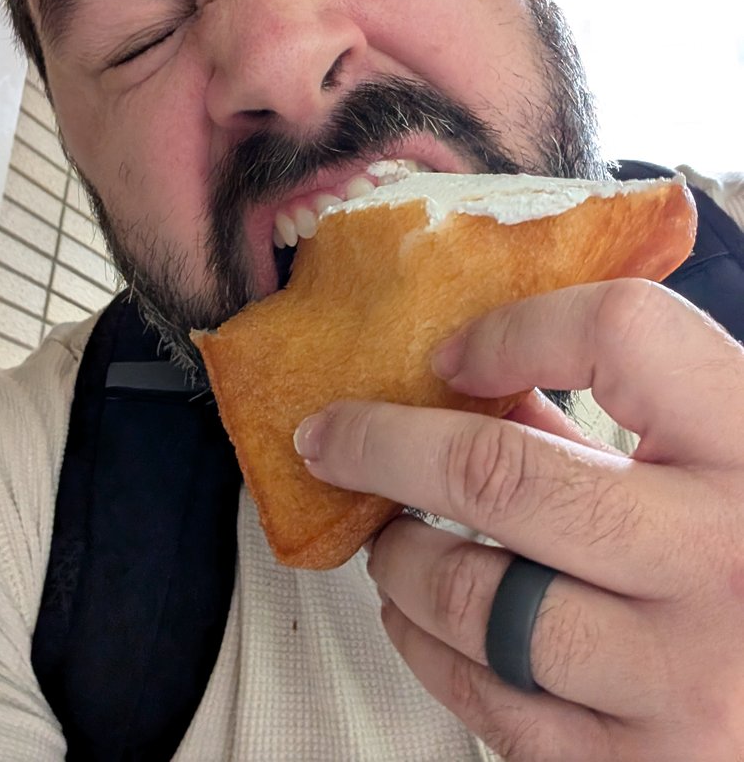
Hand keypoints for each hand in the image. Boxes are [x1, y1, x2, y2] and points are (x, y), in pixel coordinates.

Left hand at [294, 279, 743, 760]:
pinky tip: (418, 620)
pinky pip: (493, 706)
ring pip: (475, 600)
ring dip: (399, 559)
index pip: (624, 334)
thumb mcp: (724, 463)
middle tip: (332, 436)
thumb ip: (619, 421)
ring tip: (387, 539)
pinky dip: (429, 649)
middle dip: (384, 445)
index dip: (516, 329)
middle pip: (501, 474)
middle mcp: (724, 562)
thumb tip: (475, 384)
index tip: (448, 355)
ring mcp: (684, 678)